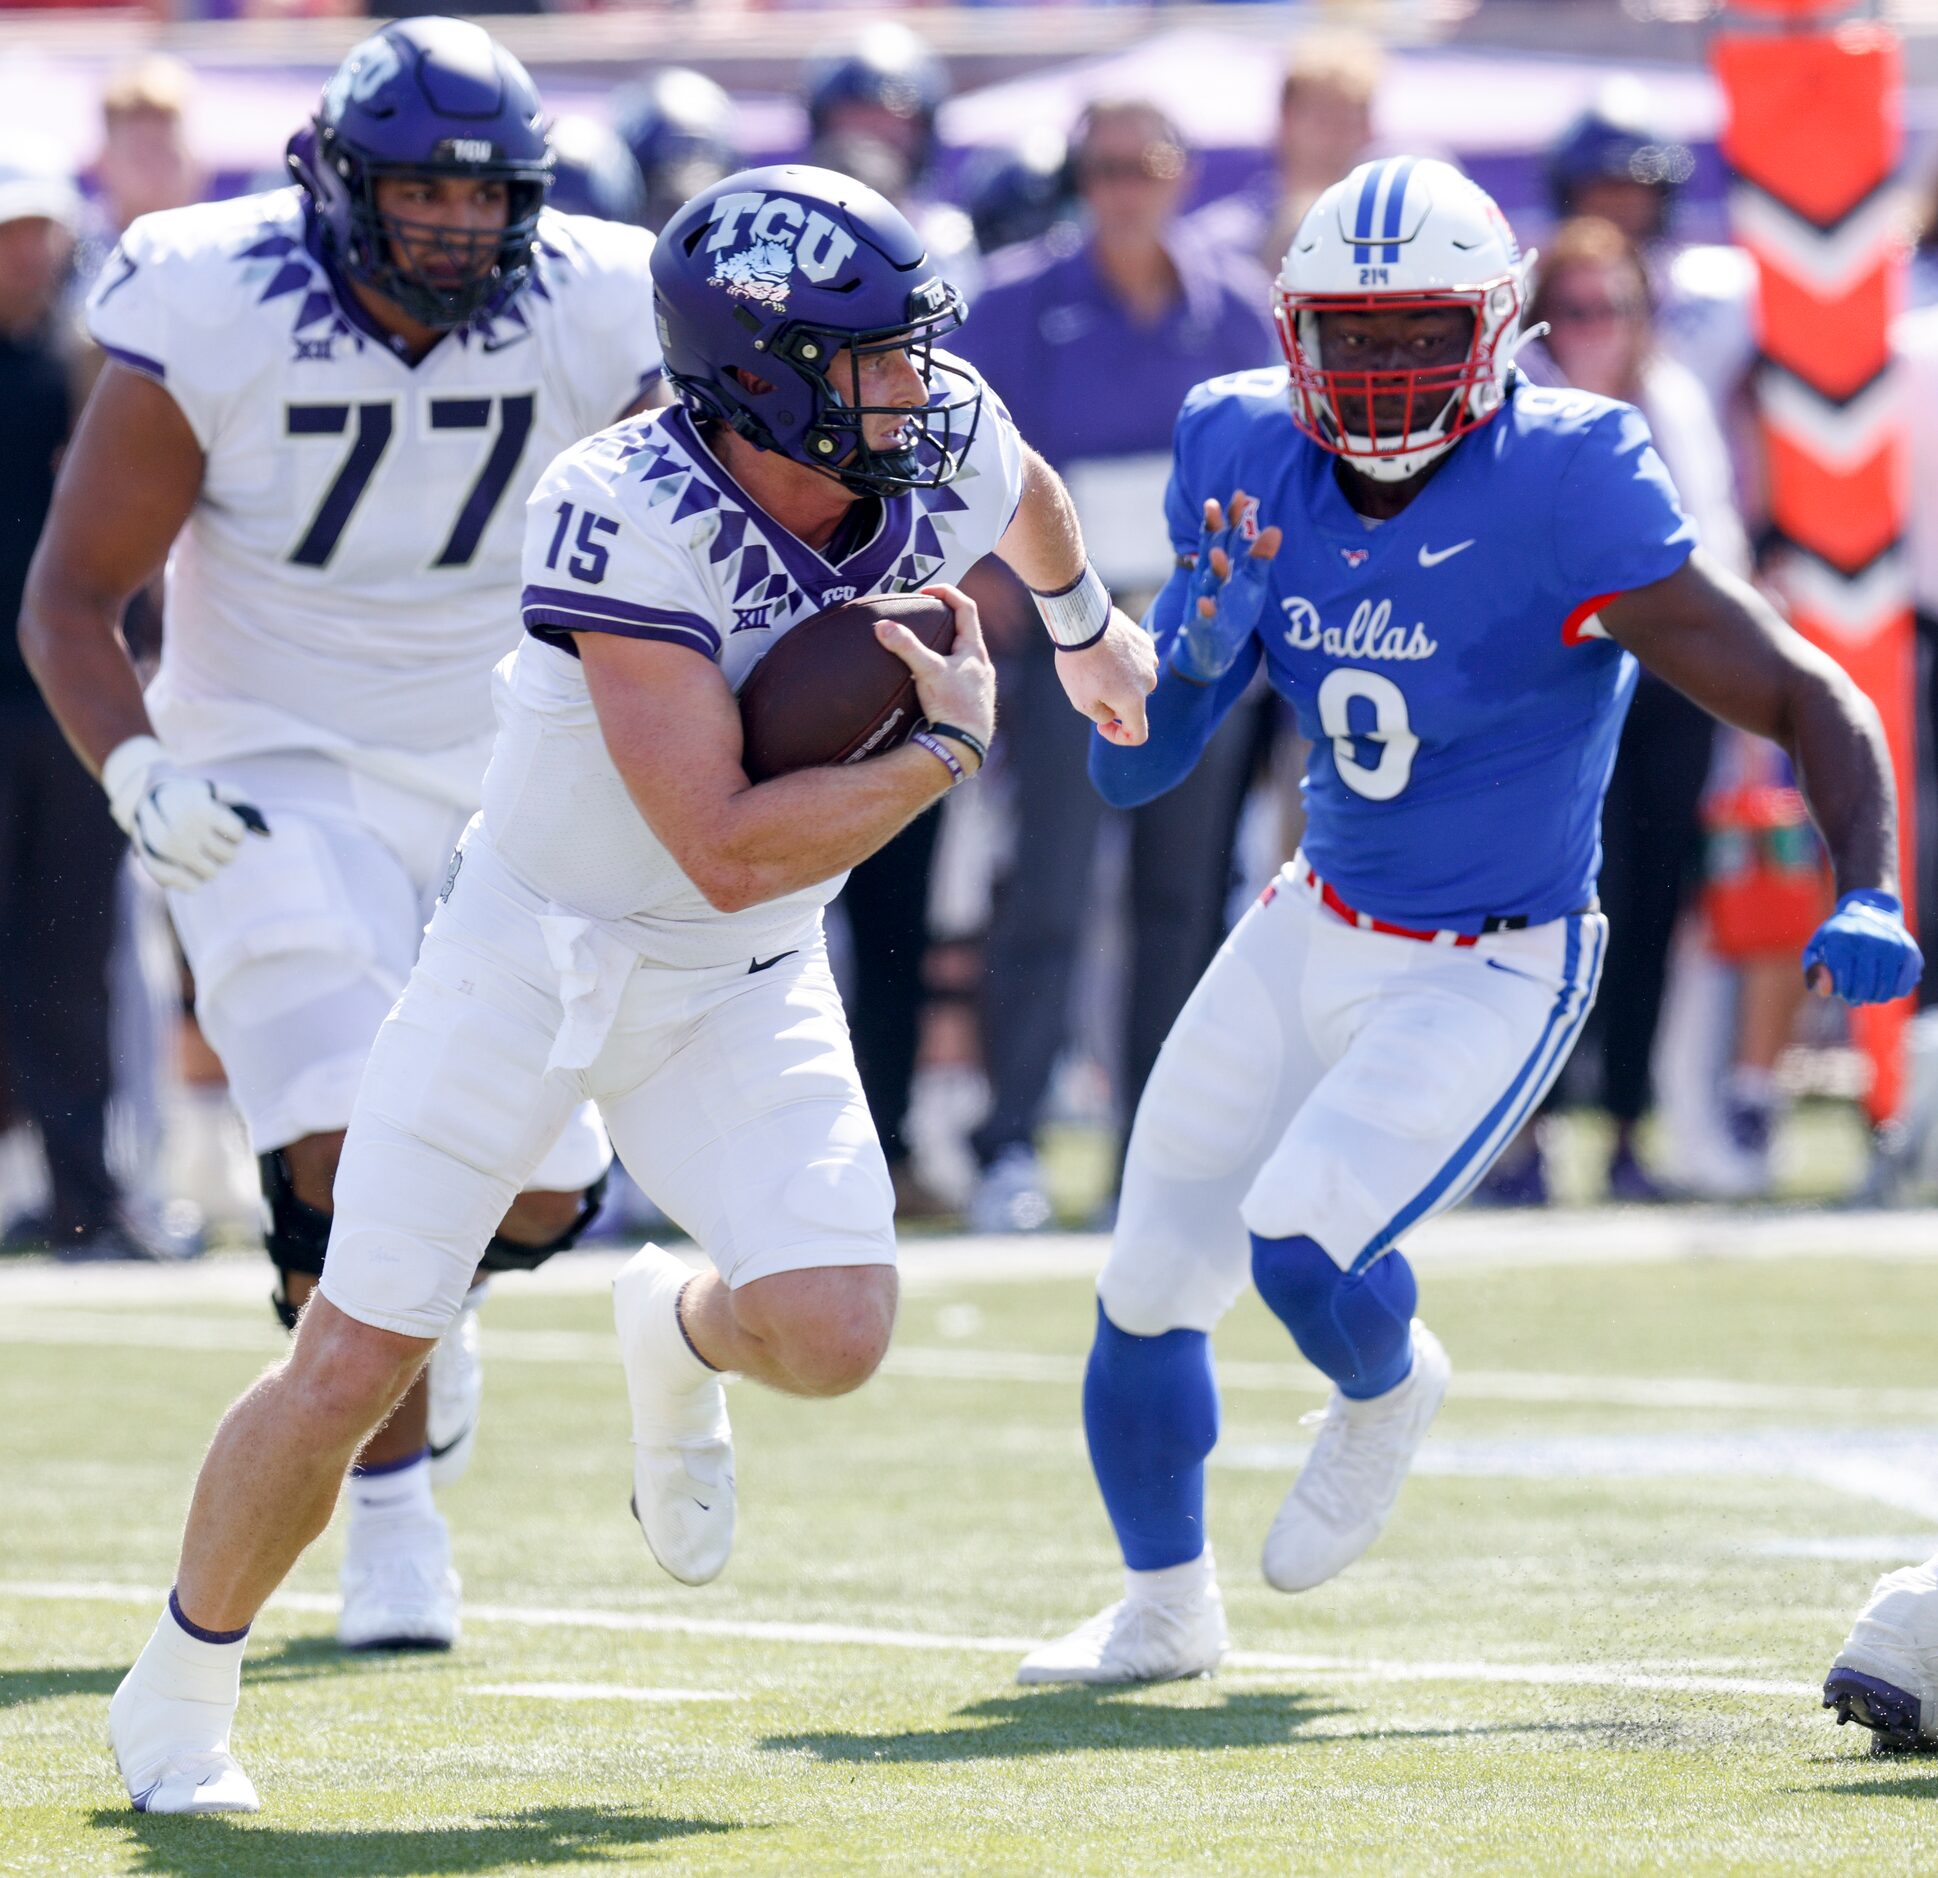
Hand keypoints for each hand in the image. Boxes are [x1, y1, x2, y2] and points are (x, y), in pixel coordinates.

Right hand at [102, 735, 268, 892]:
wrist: (146, 797)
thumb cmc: (194, 797)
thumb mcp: (220, 792)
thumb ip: (246, 807)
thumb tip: (268, 834)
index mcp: (200, 810)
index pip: (238, 834)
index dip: (235, 832)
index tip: (221, 824)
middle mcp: (181, 830)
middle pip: (229, 857)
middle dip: (225, 849)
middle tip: (211, 839)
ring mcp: (165, 849)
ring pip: (211, 874)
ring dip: (211, 865)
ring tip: (200, 852)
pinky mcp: (153, 864)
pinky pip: (187, 887)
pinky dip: (194, 882)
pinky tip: (191, 870)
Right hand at [879, 584, 996, 761]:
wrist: (966, 746)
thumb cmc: (953, 707)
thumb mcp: (927, 672)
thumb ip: (906, 647)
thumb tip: (882, 626)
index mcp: (974, 650)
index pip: (966, 607)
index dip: (947, 593)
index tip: (926, 591)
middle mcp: (981, 664)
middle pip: (966, 630)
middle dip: (945, 618)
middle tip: (924, 614)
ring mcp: (979, 683)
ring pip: (964, 654)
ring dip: (946, 645)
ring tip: (925, 645)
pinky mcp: (973, 700)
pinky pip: (960, 675)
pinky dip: (946, 668)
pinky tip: (932, 679)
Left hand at [1055, 608, 1157, 746]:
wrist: (1085, 622)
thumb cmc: (1080, 664)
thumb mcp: (1081, 701)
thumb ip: (1101, 716)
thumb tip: (1113, 713)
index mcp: (1134, 702)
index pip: (1138, 734)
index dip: (1120, 737)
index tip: (1102, 725)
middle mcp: (1148, 682)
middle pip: (1133, 704)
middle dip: (1113, 701)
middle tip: (1090, 684)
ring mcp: (1150, 660)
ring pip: (1134, 681)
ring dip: (1118, 680)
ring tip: (1096, 664)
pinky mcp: (1146, 643)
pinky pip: (1135, 661)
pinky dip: (1122, 661)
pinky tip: (1104, 650)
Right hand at [1175, 490, 1280, 686]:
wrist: (1210, 651)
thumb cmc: (1231, 611)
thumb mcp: (1251, 583)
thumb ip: (1260, 558)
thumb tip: (1275, 528)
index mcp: (1221, 565)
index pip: (1225, 535)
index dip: (1231, 516)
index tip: (1240, 495)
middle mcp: (1208, 577)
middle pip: (1210, 548)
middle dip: (1212, 529)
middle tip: (1213, 506)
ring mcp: (1203, 599)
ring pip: (1207, 581)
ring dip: (1212, 567)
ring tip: (1218, 554)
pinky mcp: (1203, 625)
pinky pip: (1203, 616)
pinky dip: (1205, 609)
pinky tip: (1207, 603)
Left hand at [1802, 890, 1922, 1005]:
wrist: (1871, 912)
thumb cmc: (1839, 936)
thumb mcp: (1818, 945)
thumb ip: (1813, 969)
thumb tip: (1823, 991)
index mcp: (1841, 937)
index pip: (1840, 976)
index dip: (1840, 990)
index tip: (1840, 992)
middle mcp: (1868, 938)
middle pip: (1863, 984)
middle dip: (1857, 996)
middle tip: (1854, 998)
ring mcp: (1890, 944)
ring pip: (1884, 986)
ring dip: (1875, 997)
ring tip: (1869, 996)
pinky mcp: (1908, 950)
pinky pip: (1904, 982)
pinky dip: (1896, 992)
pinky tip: (1887, 991)